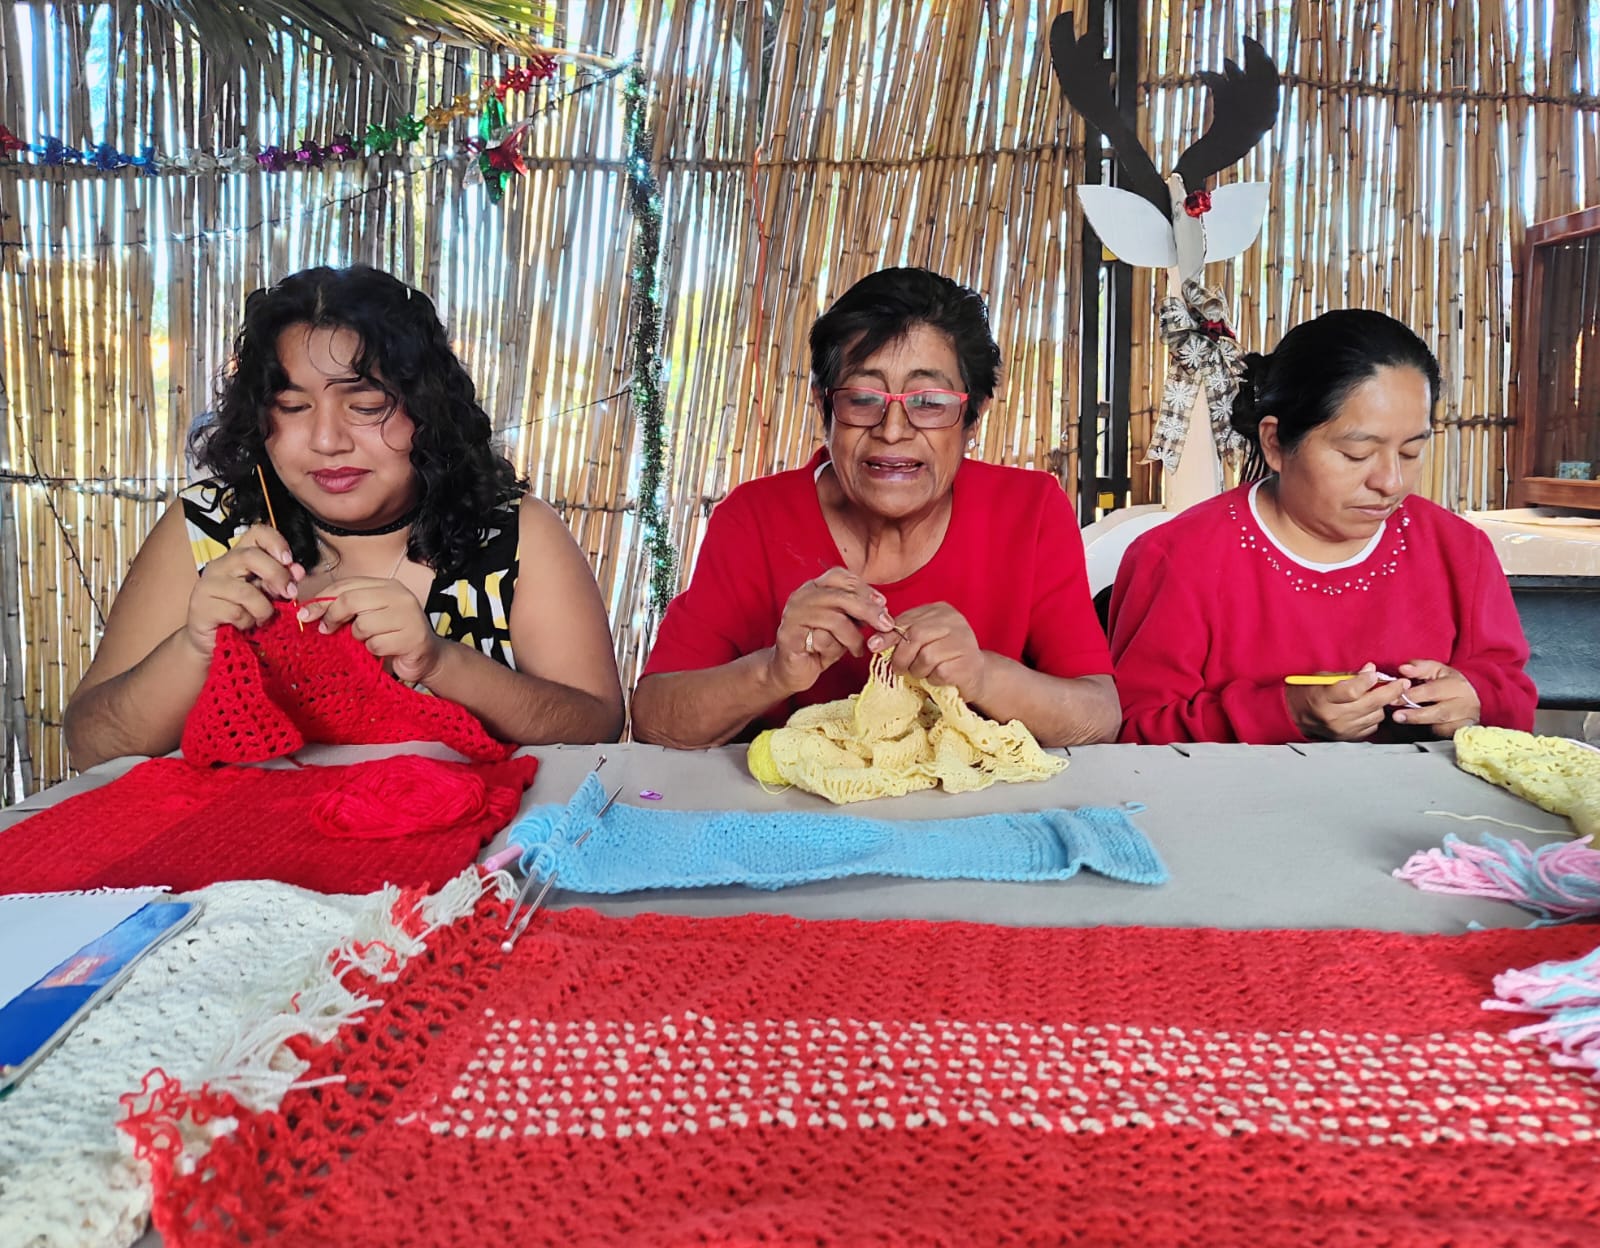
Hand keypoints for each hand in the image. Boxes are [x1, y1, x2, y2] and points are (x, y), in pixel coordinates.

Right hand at [184, 525, 303, 657]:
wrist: (213, 642)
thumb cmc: (242, 614)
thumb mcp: (266, 594)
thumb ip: (280, 581)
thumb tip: (297, 571)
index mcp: (238, 557)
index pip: (256, 533)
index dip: (276, 542)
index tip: (289, 561)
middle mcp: (220, 565)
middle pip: (251, 556)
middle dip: (277, 575)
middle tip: (289, 593)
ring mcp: (208, 585)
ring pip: (246, 591)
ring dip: (263, 609)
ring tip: (261, 618)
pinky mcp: (201, 607)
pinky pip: (236, 613)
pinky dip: (247, 622)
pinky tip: (243, 625)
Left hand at [296, 579, 442, 683]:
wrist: (427, 658)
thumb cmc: (391, 637)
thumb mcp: (367, 617)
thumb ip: (346, 608)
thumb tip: (309, 610)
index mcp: (387, 586)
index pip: (346, 585)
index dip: (322, 599)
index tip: (305, 614)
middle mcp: (400, 596)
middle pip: (351, 600)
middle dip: (333, 616)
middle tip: (327, 630)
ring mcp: (409, 616)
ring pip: (363, 625)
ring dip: (360, 638)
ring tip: (371, 640)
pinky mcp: (413, 637)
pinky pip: (376, 644)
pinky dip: (374, 651)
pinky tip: (385, 650)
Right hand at [766, 568, 892, 693]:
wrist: (791, 671)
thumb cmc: (819, 646)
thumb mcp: (843, 625)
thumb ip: (856, 613)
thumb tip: (881, 607)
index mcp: (814, 588)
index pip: (841, 576)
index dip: (864, 588)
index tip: (882, 604)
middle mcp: (801, 596)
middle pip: (842, 595)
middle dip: (868, 611)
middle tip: (885, 625)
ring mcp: (793, 614)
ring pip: (835, 619)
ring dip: (852, 637)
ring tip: (856, 649)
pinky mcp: (789, 634)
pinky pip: (822, 639)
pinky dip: (833, 650)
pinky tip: (829, 655)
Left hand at [869, 602, 988, 703]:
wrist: (975, 675)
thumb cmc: (942, 658)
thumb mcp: (921, 641)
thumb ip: (901, 637)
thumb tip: (873, 642)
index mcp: (940, 610)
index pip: (907, 619)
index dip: (887, 634)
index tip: (873, 646)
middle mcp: (954, 621)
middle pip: (916, 635)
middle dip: (901, 656)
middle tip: (898, 669)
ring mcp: (964, 641)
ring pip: (926, 656)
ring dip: (918, 670)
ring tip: (923, 673)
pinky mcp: (968, 663)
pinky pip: (938, 673)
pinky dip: (932, 679)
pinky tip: (938, 678)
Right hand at [1284, 662, 1414, 741]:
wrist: (1295, 715)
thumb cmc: (1308, 691)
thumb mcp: (1323, 678)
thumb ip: (1348, 675)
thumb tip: (1371, 669)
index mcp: (1324, 698)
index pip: (1352, 691)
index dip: (1367, 680)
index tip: (1375, 672)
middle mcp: (1334, 717)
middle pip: (1371, 703)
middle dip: (1390, 691)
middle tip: (1402, 683)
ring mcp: (1343, 729)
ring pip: (1376, 715)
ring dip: (1381, 704)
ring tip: (1381, 694)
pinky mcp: (1348, 737)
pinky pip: (1373, 726)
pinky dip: (1374, 715)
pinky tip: (1370, 707)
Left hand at [1393, 660, 1480, 736]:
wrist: (1467, 700)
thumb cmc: (1447, 684)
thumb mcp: (1435, 670)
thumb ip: (1419, 668)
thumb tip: (1404, 668)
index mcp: (1458, 685)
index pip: (1432, 691)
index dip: (1412, 695)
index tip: (1394, 698)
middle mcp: (1466, 703)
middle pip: (1439, 711)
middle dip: (1415, 714)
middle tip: (1396, 715)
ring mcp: (1467, 719)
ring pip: (1444, 726)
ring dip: (1422, 725)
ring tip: (1402, 720)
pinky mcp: (1465, 732)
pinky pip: (1447, 736)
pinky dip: (1434, 734)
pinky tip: (1423, 730)